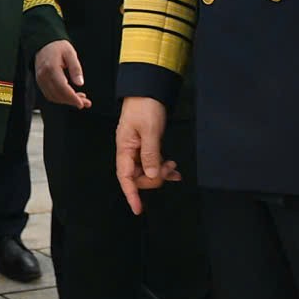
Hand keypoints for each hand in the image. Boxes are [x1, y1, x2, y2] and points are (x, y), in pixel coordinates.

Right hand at [35, 40, 90, 108]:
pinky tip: (69, 96)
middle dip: (72, 101)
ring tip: (79, 99)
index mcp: (51, 68)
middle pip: (58, 95)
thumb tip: (80, 82)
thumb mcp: (70, 53)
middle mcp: (43, 75)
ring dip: (67, 101)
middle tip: (85, 102)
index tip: (82, 103)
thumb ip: (76, 68)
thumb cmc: (57, 47)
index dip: (72, 97)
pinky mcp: (40, 82)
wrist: (44, 44)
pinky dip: (60, 98)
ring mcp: (40, 80)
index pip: (62, 88)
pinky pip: (50, 95)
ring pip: (53, 97)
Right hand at [114, 96, 176, 214]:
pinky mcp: (146, 144)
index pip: (125, 177)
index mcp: (124, 148)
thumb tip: (151, 174)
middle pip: (138, 177)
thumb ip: (150, 154)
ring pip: (147, 170)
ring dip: (160, 172)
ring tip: (174, 168)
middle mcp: (129, 150)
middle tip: (169, 171)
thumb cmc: (145, 106)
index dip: (131, 194)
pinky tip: (173, 167)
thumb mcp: (150, 130)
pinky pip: (153, 162)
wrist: (149, 89)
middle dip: (154, 178)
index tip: (138, 209)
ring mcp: (137, 148)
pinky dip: (163, 166)